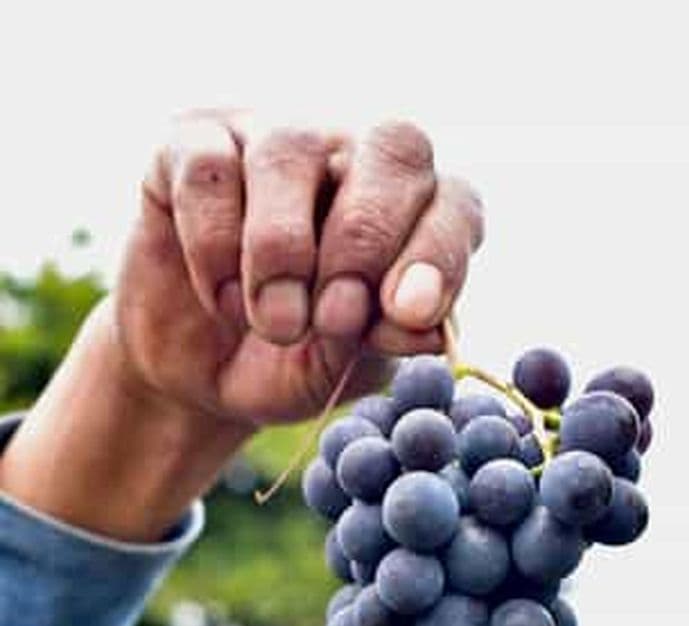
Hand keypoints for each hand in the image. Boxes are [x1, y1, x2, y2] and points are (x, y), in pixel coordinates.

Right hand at [111, 111, 483, 427]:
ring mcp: (275, 140)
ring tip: (272, 324)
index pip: (454, 203)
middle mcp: (354, 159)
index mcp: (412, 214)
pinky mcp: (193, 144)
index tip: (409, 310)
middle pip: (393, 148)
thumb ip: (381, 344)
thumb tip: (431, 331)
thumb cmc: (285, 367)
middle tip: (334, 318)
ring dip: (280, 252)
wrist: (192, 379)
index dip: (439, 251)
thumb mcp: (338, 374)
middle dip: (364, 241)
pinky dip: (213, 245)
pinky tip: (218, 296)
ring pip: (290, 149)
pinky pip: (210, 169)